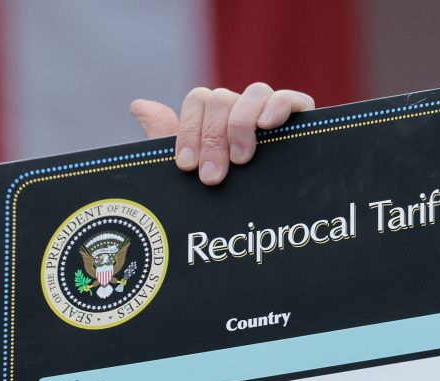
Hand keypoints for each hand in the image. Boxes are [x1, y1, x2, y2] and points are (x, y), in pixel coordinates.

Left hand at [130, 83, 314, 185]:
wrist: (267, 229)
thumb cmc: (225, 197)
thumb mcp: (191, 173)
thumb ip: (165, 138)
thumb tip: (138, 105)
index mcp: (215, 119)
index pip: (199, 100)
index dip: (189, 131)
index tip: (186, 166)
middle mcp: (242, 111)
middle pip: (222, 99)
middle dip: (212, 139)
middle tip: (212, 177)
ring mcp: (271, 114)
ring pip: (254, 92)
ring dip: (241, 125)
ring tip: (241, 159)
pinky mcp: (301, 122)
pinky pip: (291, 98)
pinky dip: (278, 106)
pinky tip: (267, 125)